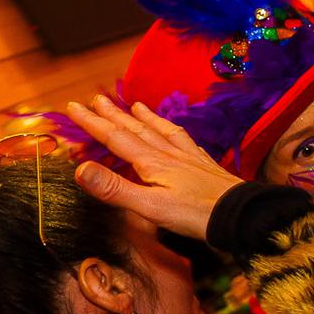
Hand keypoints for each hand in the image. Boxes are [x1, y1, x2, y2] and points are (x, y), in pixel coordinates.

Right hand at [66, 95, 244, 240]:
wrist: (240, 215)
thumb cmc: (195, 215)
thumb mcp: (149, 207)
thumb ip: (115, 189)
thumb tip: (80, 168)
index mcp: (152, 163)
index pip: (116, 138)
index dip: (93, 123)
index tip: (74, 107)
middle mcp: (170, 154)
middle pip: (136, 130)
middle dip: (114, 115)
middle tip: (96, 99)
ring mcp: (189, 158)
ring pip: (162, 131)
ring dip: (145, 118)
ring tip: (135, 105)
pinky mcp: (204, 166)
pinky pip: (184, 141)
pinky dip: (174, 132)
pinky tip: (177, 133)